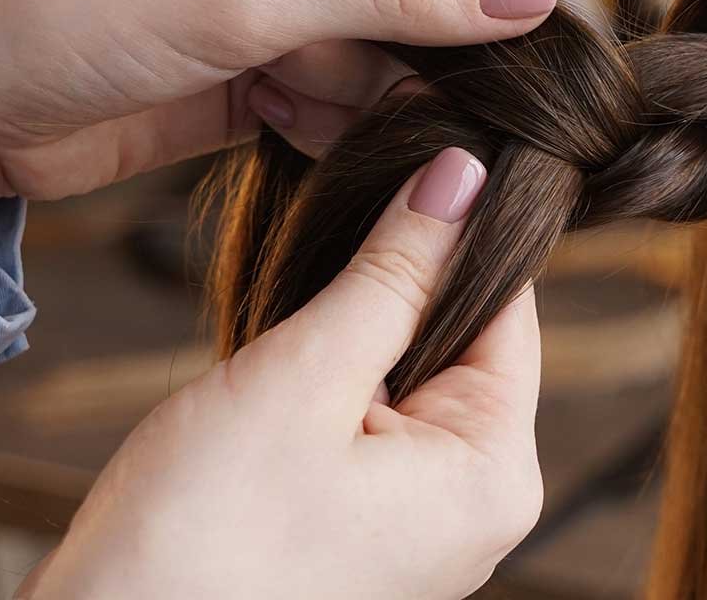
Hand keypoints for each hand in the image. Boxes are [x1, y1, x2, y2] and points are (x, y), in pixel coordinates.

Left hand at [0, 0, 558, 228]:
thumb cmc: (63, 12)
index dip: (488, 0)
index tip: (522, 73)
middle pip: (429, 0)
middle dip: (423, 60)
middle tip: (412, 110)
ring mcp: (287, 2)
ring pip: (394, 63)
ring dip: (374, 104)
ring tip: (303, 110)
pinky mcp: (269, 71)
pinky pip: (350, 106)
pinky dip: (336, 131)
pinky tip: (281, 130)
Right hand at [18, 147, 543, 599]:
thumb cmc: (196, 542)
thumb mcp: (302, 380)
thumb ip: (392, 273)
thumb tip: (465, 178)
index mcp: (495, 472)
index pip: (509, 308)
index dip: (457, 229)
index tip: (409, 164)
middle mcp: (478, 508)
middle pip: (460, 343)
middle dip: (389, 294)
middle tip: (315, 262)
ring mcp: (422, 529)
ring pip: (405, 381)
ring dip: (346, 346)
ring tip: (281, 351)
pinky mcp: (366, 537)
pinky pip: (367, 432)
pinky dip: (323, 397)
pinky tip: (266, 403)